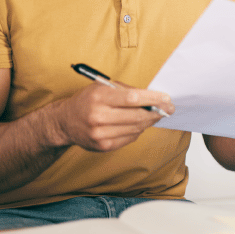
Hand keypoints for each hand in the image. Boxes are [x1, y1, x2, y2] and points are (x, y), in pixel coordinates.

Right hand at [50, 83, 174, 151]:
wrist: (65, 122)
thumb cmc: (88, 100)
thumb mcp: (103, 86)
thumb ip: (126, 90)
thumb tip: (153, 97)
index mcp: (99, 97)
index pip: (133, 98)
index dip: (153, 99)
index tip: (166, 98)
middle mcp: (98, 116)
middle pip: (137, 116)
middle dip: (157, 112)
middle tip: (169, 108)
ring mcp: (100, 134)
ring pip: (136, 128)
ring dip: (150, 121)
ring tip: (157, 114)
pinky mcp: (103, 146)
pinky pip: (129, 138)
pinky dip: (138, 130)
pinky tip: (141, 124)